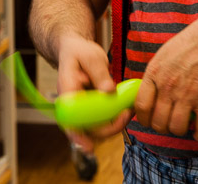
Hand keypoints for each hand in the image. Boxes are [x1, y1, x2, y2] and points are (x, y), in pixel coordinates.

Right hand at [57, 34, 132, 152]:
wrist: (75, 51)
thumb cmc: (80, 52)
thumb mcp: (90, 56)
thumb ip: (100, 73)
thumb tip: (109, 91)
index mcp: (67, 93)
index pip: (68, 120)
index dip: (77, 136)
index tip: (88, 146)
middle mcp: (72, 106)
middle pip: (86, 129)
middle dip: (109, 127)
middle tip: (127, 113)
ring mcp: (81, 109)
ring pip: (97, 128)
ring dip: (115, 124)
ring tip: (130, 109)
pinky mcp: (91, 109)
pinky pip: (102, 120)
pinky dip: (116, 117)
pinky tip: (127, 109)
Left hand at [134, 13, 197, 140]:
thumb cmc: (188, 44)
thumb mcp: (162, 56)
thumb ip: (153, 76)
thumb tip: (147, 93)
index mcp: (154, 75)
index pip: (141, 106)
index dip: (144, 119)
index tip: (149, 121)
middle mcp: (168, 87)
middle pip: (158, 122)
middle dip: (162, 127)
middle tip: (169, 123)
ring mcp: (187, 94)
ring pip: (177, 127)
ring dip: (180, 130)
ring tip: (184, 124)